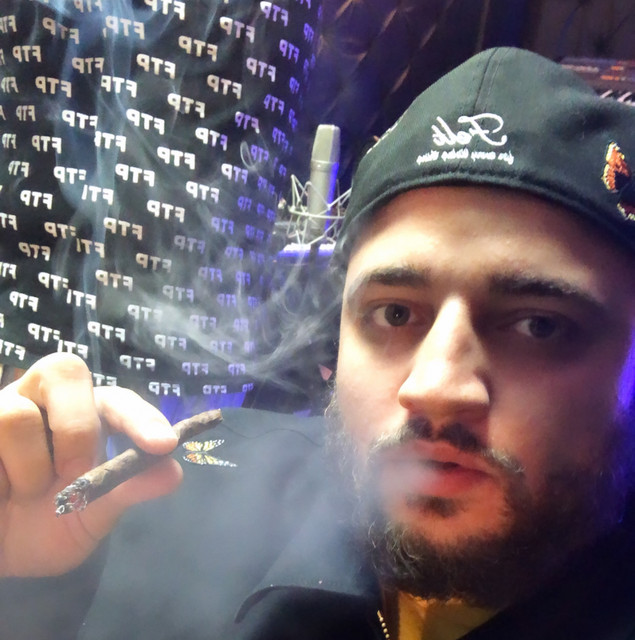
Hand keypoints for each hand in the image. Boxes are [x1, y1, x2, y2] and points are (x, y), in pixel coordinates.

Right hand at [0, 353, 182, 577]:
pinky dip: (0, 477)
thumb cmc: (47, 524)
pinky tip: (2, 491)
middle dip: (77, 428)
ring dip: (30, 467)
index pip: (118, 400)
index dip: (141, 417)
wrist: (2, 554)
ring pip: (16, 414)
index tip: (165, 445)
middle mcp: (44, 399)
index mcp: (86, 413)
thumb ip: (128, 489)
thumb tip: (173, 473)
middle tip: (76, 473)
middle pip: (65, 370)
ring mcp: (3, 408)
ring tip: (27, 493)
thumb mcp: (92, 512)